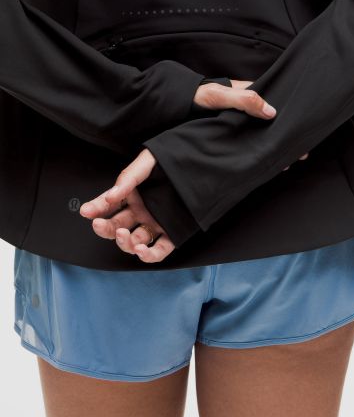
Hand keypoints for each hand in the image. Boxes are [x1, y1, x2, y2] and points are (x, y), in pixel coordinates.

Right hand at [80, 148, 174, 263]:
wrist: (205, 164)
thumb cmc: (175, 161)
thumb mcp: (148, 162)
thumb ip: (128, 178)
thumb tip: (110, 196)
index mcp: (134, 194)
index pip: (109, 205)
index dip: (96, 208)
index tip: (86, 211)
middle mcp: (142, 211)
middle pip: (117, 227)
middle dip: (105, 228)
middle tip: (99, 224)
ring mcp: (156, 224)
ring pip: (133, 241)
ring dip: (124, 242)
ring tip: (124, 235)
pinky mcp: (173, 235)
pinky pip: (158, 251)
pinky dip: (148, 255)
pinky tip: (141, 250)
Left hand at [195, 79, 308, 167]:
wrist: (181, 105)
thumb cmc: (203, 96)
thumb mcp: (224, 95)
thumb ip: (246, 101)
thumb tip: (272, 113)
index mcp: (253, 93)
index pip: (278, 104)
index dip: (291, 117)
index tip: (304, 131)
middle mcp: (251, 108)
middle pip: (274, 123)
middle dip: (286, 137)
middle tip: (301, 153)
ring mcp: (243, 122)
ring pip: (263, 135)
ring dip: (273, 147)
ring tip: (287, 162)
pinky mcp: (234, 134)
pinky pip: (250, 143)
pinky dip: (258, 152)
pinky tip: (266, 163)